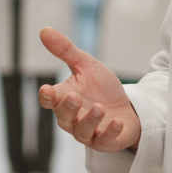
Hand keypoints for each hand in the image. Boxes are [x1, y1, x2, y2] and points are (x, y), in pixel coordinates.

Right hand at [37, 27, 140, 152]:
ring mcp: (88, 132)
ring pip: (82, 131)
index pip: (49, 100)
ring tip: (100, 107)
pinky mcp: (106, 142)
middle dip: (68, 108)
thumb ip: (65, 51)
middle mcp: (72, 119)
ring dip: (90, 120)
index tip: (46, 90)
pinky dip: (109, 133)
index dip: (46, 97)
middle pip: (63, 117)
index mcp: (63, 99)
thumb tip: (44, 30)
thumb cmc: (101, 89)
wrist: (127, 108)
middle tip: (74, 96)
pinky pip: (104, 141)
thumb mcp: (86, 66)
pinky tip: (117, 122)